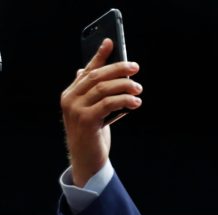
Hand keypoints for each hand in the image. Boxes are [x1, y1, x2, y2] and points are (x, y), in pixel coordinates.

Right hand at [60, 38, 141, 186]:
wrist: (87, 159)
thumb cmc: (93, 134)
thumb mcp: (95, 110)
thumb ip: (97, 94)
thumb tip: (105, 74)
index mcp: (71, 93)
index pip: (87, 70)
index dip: (99, 56)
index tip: (111, 42)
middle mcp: (70, 99)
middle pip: (96, 76)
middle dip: (117, 69)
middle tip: (135, 67)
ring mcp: (76, 109)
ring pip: (103, 88)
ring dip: (124, 85)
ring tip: (139, 88)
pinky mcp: (86, 120)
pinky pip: (108, 104)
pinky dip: (124, 100)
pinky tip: (136, 102)